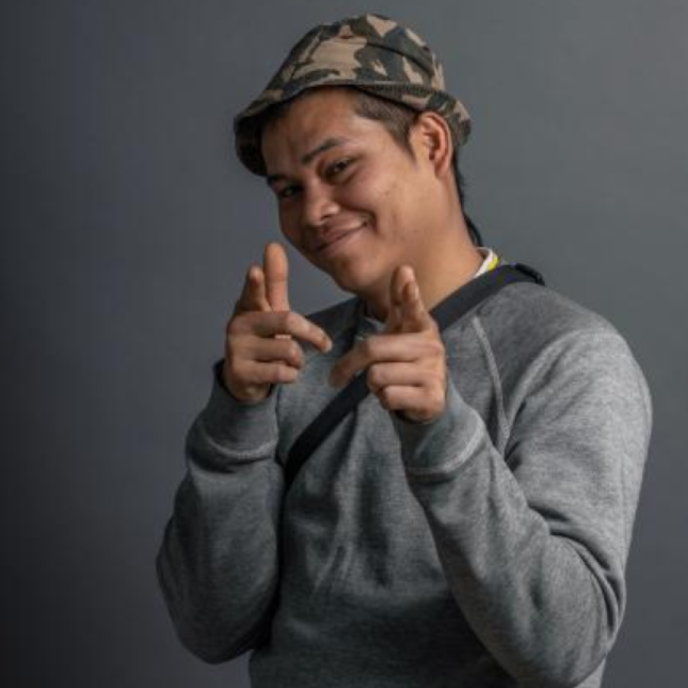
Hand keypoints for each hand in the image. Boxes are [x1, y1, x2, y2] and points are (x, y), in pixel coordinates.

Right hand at [223, 241, 332, 402]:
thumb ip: (275, 280)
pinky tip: (281, 374)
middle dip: (311, 334)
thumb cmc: (263, 337)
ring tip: (289, 361)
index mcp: (248, 305)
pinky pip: (282, 372)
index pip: (254, 292)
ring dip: (298, 360)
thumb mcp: (272, 309)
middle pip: (287, 321)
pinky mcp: (240, 372)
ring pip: (289, 351)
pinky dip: (291, 375)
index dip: (255, 283)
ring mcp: (236, 349)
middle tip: (324, 345)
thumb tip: (273, 245)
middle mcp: (238, 324)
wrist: (244, 378)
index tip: (255, 271)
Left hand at [329, 265, 447, 423]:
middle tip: (340, 376)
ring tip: (387, 383)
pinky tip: (396, 396)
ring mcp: (434, 373)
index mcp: (423, 327)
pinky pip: (388, 397)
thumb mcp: (402, 329)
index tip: (404, 272)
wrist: (430, 398)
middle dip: (350, 365)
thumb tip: (404, 267)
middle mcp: (431, 347)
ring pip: (377, 377)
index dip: (408, 293)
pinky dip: (384, 400)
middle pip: (372, 349)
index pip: (413, 307)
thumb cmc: (408, 359)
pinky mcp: (432, 398)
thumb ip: (401, 301)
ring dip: (373, 386)